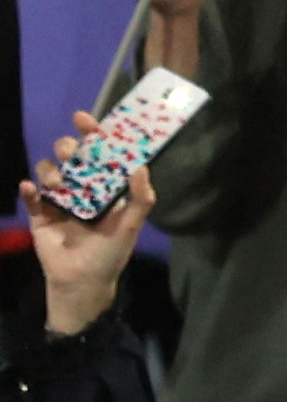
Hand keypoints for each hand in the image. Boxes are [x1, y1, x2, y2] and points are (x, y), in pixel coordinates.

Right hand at [22, 120, 148, 332]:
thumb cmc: (110, 254)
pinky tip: (33, 190)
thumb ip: (140, 199)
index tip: (85, 120)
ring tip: (58, 184)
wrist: (83, 281)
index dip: (92, 134)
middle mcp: (81, 188)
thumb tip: (141, 167)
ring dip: (51, 170)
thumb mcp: (130, 227)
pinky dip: (29, 190)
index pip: (98, 154)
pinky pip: (31, 196)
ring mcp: (58, 199)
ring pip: (48, 170)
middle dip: (68, 147)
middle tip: (71, 152)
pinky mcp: (38, 213)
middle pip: (70, 155)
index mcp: (104, 187)